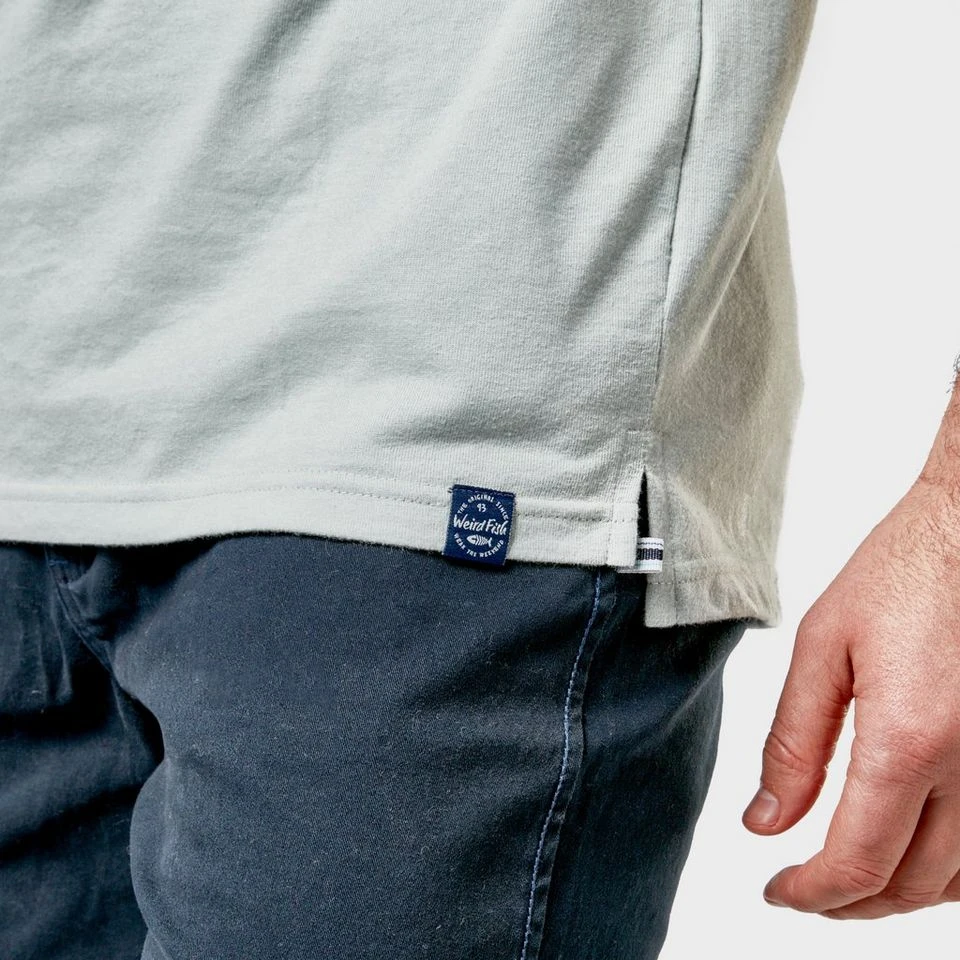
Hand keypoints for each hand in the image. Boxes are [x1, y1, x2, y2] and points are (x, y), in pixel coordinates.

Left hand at [741, 476, 959, 917]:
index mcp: (909, 741)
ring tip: (846, 882)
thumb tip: (765, 821)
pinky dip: (947, 872)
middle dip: (847, 904)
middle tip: (802, 891)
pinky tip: (912, 854)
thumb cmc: (901, 574)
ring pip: (958, 881)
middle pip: (908, 885)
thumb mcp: (824, 648)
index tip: (777, 891)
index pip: (857, 863)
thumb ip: (793, 743)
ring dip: (898, 895)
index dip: (810, 893)